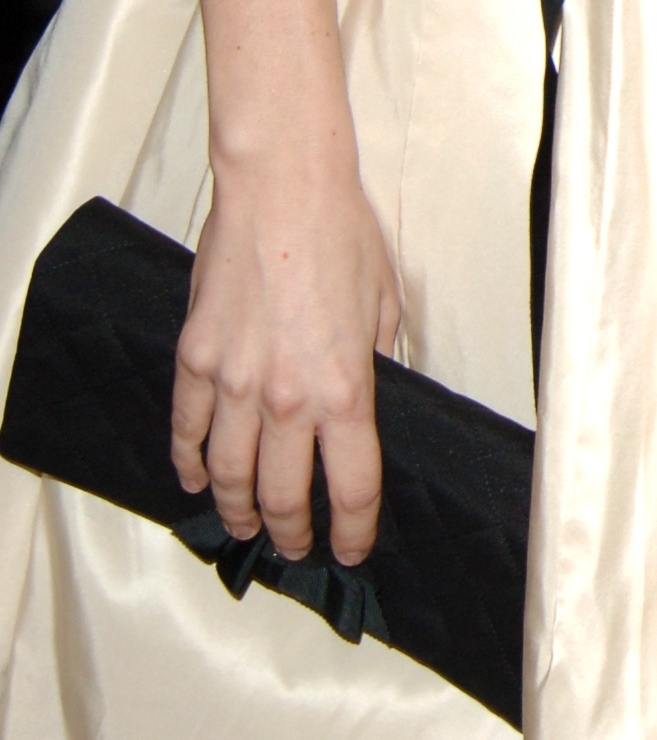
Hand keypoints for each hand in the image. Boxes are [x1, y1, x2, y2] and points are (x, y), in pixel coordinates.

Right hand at [171, 150, 400, 565]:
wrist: (283, 189)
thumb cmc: (342, 236)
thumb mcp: (385, 305)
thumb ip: (375, 364)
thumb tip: (369, 404)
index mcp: (345, 388)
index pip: (350, 487)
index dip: (351, 530)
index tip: (349, 549)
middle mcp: (288, 397)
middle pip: (283, 495)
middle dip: (290, 533)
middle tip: (294, 548)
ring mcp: (234, 382)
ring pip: (229, 475)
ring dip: (236, 511)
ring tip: (243, 527)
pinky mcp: (195, 359)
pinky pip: (187, 428)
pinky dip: (189, 462)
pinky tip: (194, 479)